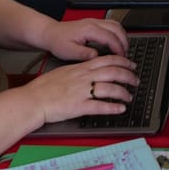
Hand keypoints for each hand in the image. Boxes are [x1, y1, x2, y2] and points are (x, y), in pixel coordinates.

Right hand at [21, 53, 139, 125]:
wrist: (32, 99)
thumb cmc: (43, 87)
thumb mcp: (63, 71)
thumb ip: (78, 70)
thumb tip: (89, 69)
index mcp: (80, 68)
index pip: (106, 60)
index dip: (122, 61)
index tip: (130, 64)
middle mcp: (83, 77)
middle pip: (112, 72)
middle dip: (128, 75)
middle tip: (136, 79)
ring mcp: (82, 92)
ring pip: (109, 88)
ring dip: (123, 92)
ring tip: (129, 96)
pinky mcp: (78, 106)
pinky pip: (100, 106)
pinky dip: (113, 107)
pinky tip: (121, 109)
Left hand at [44, 17, 128, 61]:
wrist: (51, 33)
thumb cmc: (58, 41)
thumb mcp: (68, 52)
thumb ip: (84, 54)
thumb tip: (96, 57)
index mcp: (88, 29)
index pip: (110, 37)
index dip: (118, 48)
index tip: (122, 58)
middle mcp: (93, 23)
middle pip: (117, 29)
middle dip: (124, 42)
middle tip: (126, 55)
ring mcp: (94, 21)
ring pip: (116, 25)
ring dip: (123, 36)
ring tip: (124, 50)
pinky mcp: (94, 23)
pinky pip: (112, 25)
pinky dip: (118, 33)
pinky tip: (117, 42)